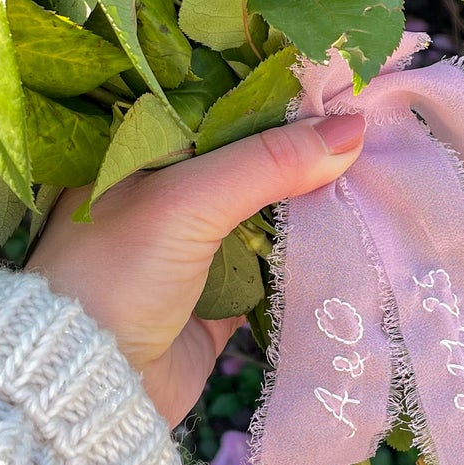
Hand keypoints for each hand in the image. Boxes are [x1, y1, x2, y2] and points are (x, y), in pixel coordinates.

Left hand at [27, 115, 365, 425]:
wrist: (87, 386)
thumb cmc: (115, 274)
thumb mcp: (185, 200)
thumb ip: (266, 163)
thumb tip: (351, 129)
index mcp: (136, 153)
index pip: (215, 105)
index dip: (273, 93)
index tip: (336, 78)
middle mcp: (163, 193)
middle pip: (247, 158)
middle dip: (302, 148)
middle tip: (371, 120)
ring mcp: (191, 247)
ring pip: (265, 211)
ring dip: (311, 200)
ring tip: (376, 167)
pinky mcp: (216, 299)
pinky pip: (273, 267)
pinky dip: (307, 254)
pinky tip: (355, 229)